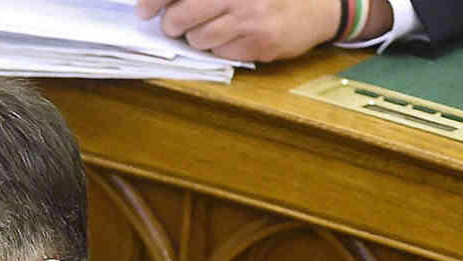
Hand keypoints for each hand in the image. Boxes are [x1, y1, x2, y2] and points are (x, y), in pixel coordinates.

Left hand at [134, 0, 346, 61]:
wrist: (319, 5)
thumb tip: (157, 2)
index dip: (153, 0)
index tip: (143, 10)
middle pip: (181, 17)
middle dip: (172, 24)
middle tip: (174, 24)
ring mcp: (249, 19)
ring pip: (198, 39)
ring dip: (197, 37)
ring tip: (213, 27)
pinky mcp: (259, 43)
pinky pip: (220, 53)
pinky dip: (219, 48)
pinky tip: (233, 36)